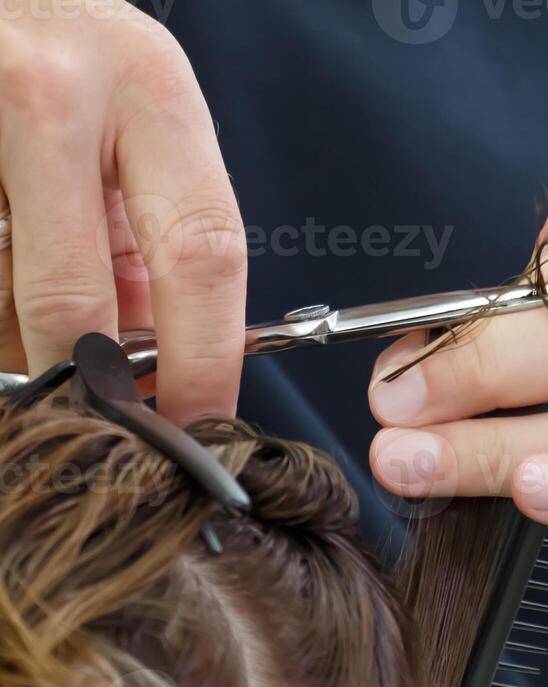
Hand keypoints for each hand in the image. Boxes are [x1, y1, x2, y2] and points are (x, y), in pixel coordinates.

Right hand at [0, 2, 246, 423]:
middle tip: (103, 412)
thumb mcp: (145, 137)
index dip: (204, 363)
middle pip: (76, 297)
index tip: (200, 428)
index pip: (200, 255)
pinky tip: (12, 267)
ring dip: (24, 341)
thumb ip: (156, 248)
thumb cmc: (86, 73)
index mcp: (152, 93)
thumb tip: (157, 373)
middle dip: (89, 377)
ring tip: (39, 315)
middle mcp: (56, 92)